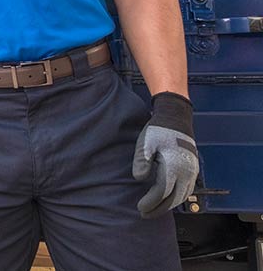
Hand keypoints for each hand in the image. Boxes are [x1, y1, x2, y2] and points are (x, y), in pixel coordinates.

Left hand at [134, 93, 198, 217]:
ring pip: (182, 196)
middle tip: (145, 214)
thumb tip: (139, 178)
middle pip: (174, 198)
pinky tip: (168, 200)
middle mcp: (186, 172)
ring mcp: (192, 171)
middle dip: (159, 209)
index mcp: (174, 166)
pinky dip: (177, 198)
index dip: (151, 202)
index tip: (140, 208)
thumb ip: (142, 161)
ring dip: (169, 206)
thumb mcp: (145, 143)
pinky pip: (188, 190)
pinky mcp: (193, 170)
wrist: (176, 119)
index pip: (162, 192)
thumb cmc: (158, 130)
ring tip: (154, 210)